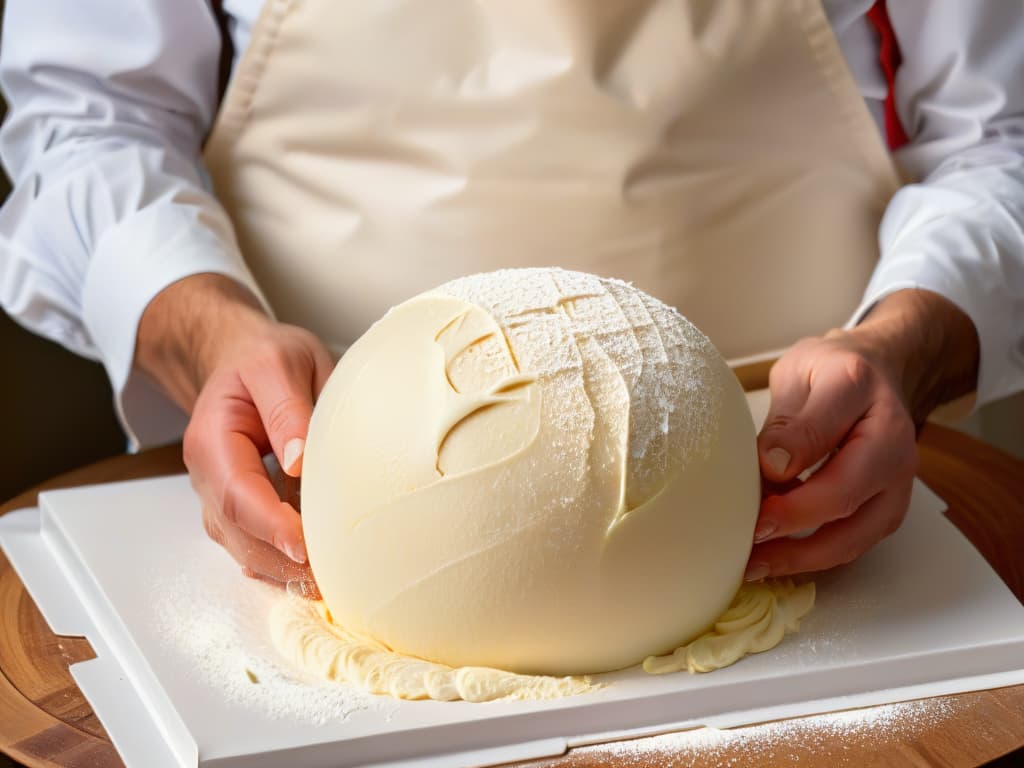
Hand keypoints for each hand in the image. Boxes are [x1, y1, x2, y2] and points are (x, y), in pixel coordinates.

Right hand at [138, 274, 334, 592]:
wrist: (240, 357)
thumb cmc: (262, 359)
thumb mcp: (281, 365)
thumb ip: (289, 410)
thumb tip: (300, 462)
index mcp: (212, 439)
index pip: (239, 495)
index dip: (272, 526)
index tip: (306, 546)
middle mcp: (209, 475)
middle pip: (238, 533)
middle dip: (281, 561)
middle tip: (330, 578)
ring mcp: (220, 495)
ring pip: (244, 547)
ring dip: (283, 569)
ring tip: (329, 580)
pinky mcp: (240, 506)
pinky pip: (254, 543)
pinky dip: (281, 560)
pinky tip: (314, 566)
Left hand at [746, 289, 979, 579]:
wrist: (877, 374)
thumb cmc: (829, 372)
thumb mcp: (799, 374)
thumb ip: (788, 420)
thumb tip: (772, 467)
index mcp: (859, 390)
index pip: (822, 430)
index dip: (786, 462)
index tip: (756, 478)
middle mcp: (892, 440)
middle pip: (847, 495)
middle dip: (792, 521)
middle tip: (747, 534)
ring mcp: (897, 481)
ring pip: (855, 534)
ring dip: (801, 555)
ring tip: (753, 564)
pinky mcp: (888, 509)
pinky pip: (853, 544)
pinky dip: (812, 557)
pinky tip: (773, 558)